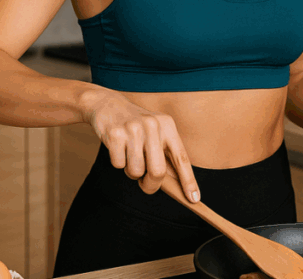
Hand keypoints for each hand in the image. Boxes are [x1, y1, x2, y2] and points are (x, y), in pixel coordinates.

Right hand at [84, 91, 200, 201]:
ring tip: (129, 155)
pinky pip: (119, 165)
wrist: (108, 104)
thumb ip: (165, 155)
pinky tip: (117, 147)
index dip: (188, 180)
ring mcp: (133, 129)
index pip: (181, 158)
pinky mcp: (115, 134)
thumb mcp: (155, 133)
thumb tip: (176, 185)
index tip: (194, 199)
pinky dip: (118, 162)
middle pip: (158, 172)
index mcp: (167, 126)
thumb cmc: (136, 125)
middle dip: (151, 185)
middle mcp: (153, 125)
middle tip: (145, 183)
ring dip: (131, 171)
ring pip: (136, 171)